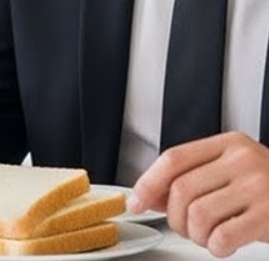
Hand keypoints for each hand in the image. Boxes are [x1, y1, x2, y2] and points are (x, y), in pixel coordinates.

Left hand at [130, 132, 268, 255]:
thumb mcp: (233, 171)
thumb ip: (194, 177)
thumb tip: (148, 195)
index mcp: (228, 144)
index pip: (174, 158)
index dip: (148, 182)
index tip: (135, 201)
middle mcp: (242, 161)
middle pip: (182, 189)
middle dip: (174, 216)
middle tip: (185, 227)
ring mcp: (258, 187)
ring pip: (198, 214)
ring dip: (194, 234)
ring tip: (206, 236)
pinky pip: (223, 236)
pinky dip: (214, 247)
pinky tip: (222, 245)